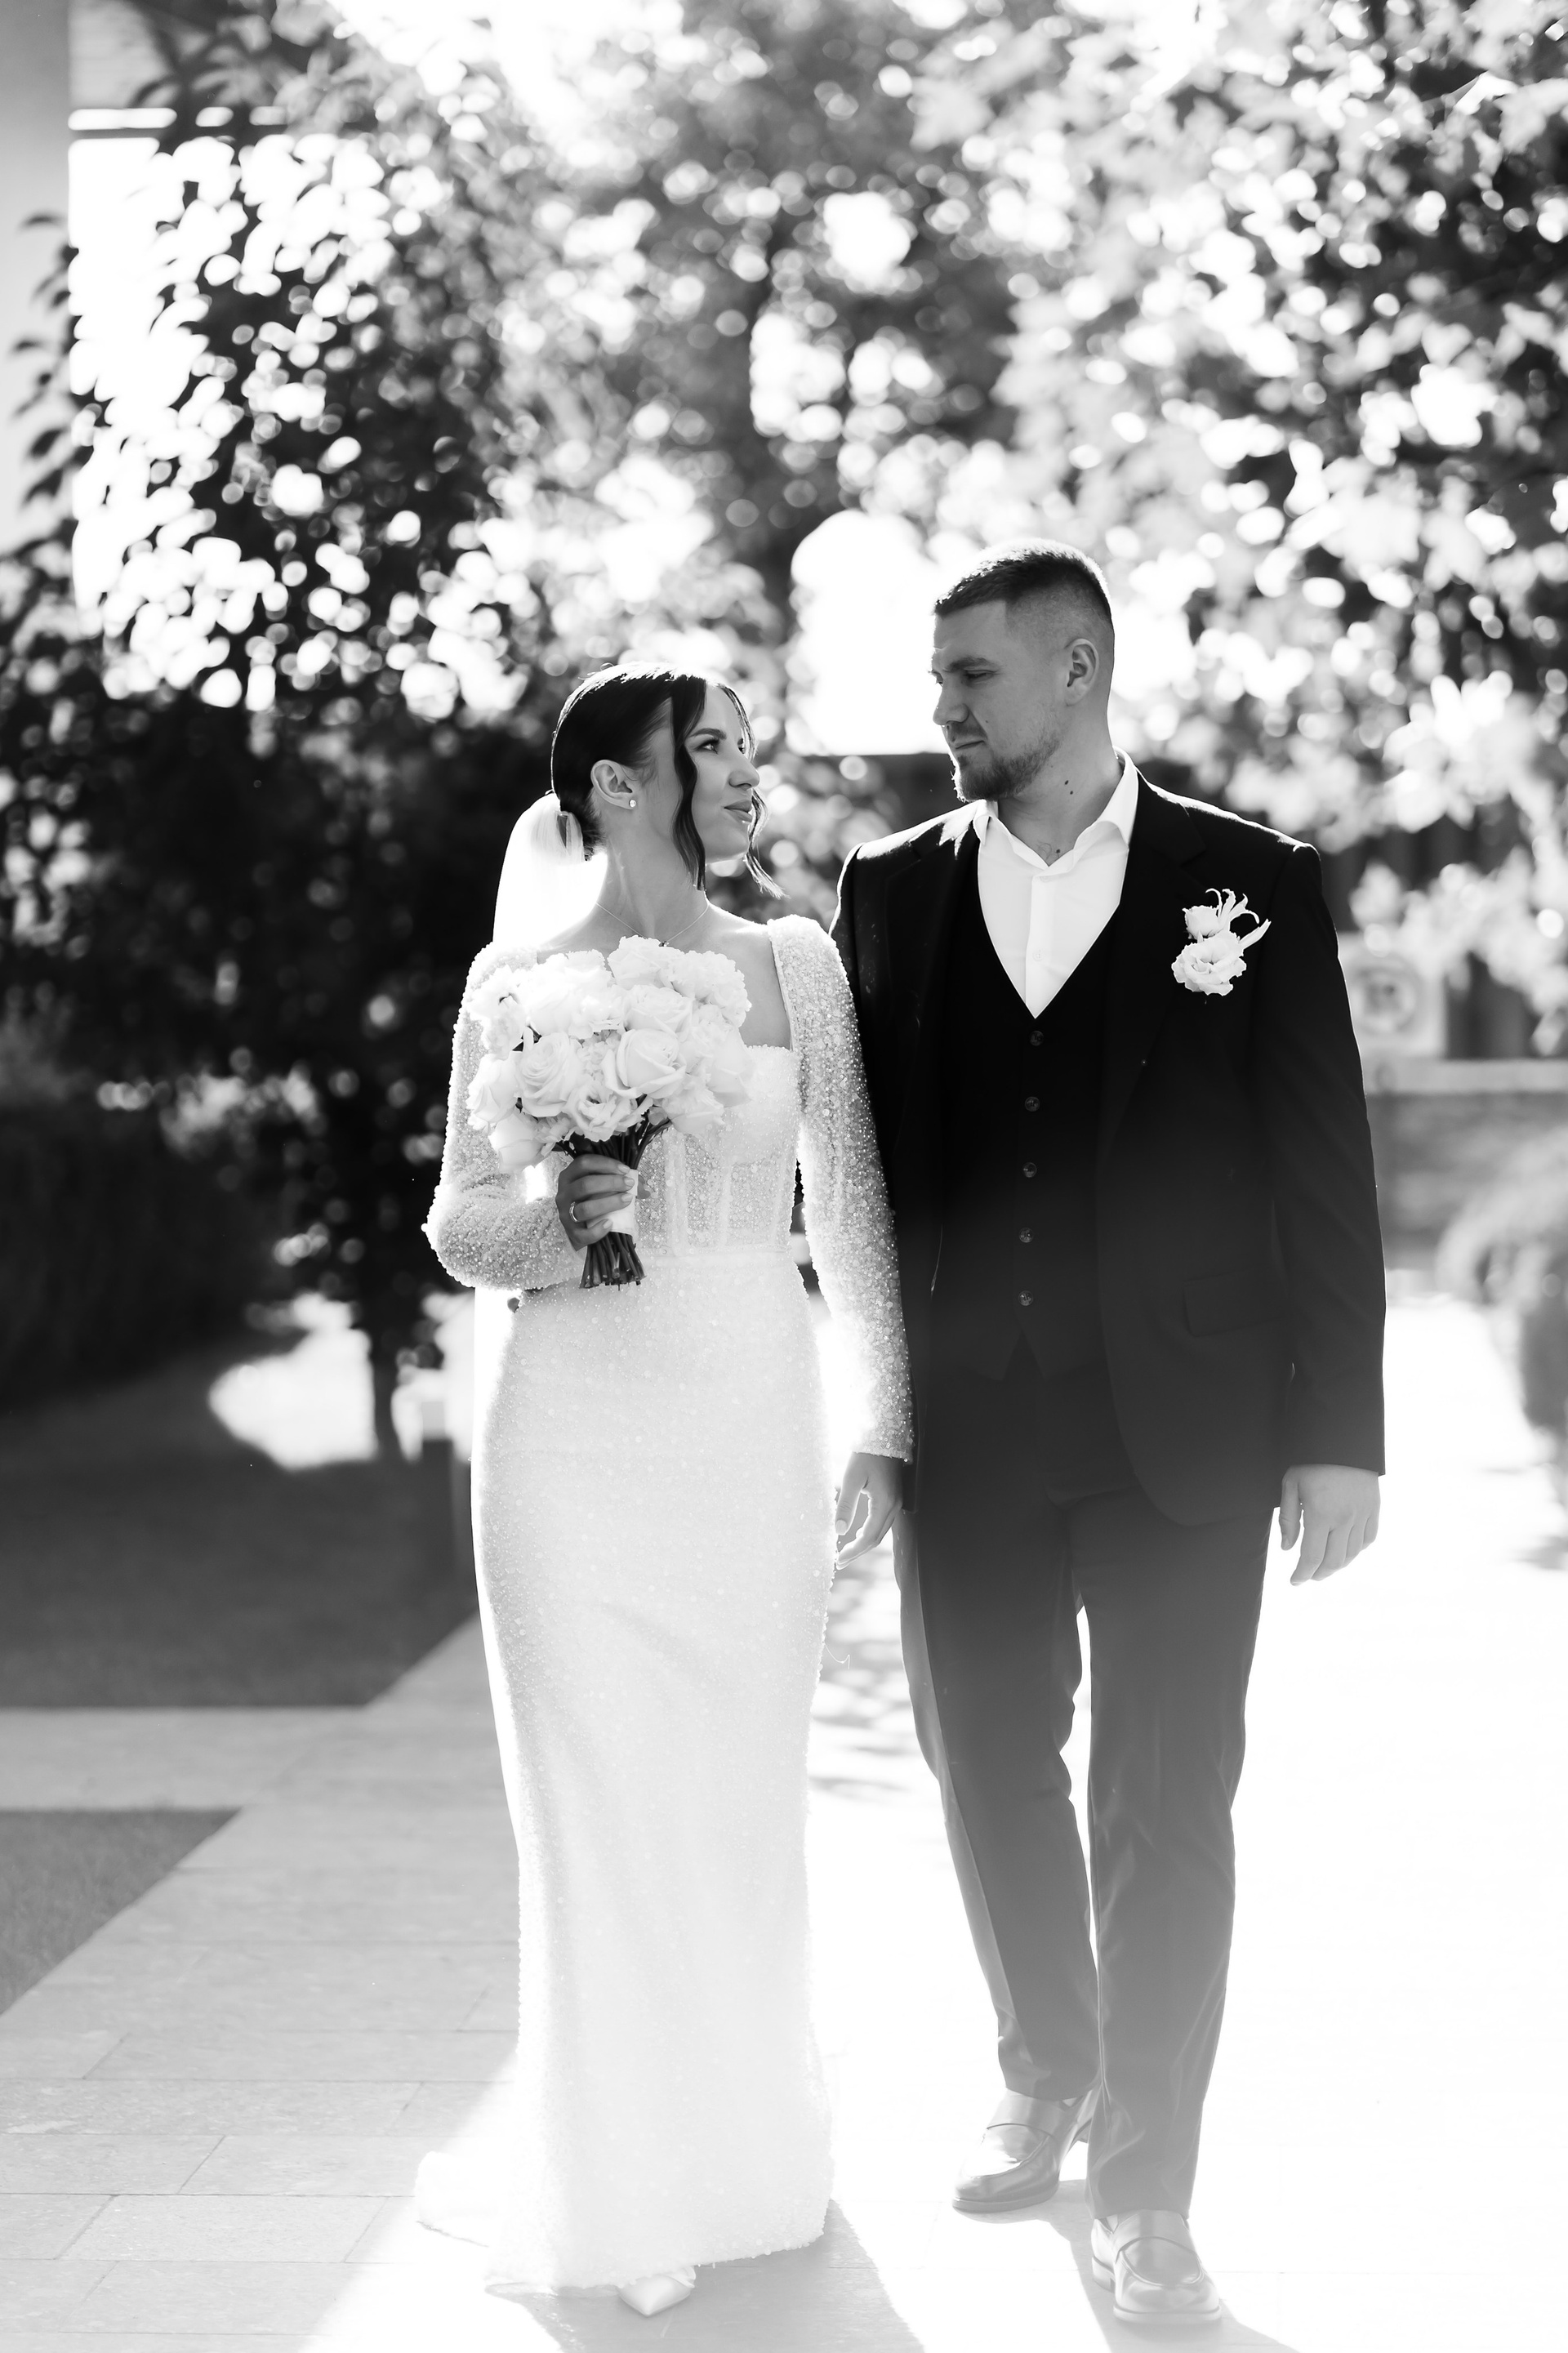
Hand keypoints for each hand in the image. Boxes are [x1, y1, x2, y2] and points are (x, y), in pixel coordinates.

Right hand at [555, 1155, 635, 1251]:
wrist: (581, 1226)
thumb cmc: (593, 1200)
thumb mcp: (604, 1186)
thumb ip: (622, 1182)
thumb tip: (644, 1188)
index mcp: (570, 1175)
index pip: (584, 1163)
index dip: (606, 1164)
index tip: (625, 1170)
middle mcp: (564, 1192)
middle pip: (585, 1184)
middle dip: (611, 1183)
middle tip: (629, 1184)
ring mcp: (565, 1212)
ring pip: (584, 1208)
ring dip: (608, 1203)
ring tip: (626, 1200)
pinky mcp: (570, 1232)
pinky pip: (582, 1233)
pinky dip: (597, 1230)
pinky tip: (609, 1224)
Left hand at [835, 1452, 901, 1560]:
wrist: (885, 1434)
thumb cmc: (866, 1454)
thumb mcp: (852, 1478)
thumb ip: (846, 1505)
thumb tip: (838, 1531)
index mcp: (885, 1503)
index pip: (869, 1537)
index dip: (854, 1551)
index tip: (838, 1560)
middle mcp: (894, 1506)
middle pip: (877, 1538)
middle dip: (858, 1551)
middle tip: (840, 1560)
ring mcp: (896, 1502)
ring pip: (881, 1531)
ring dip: (864, 1543)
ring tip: (847, 1550)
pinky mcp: (894, 1497)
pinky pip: (883, 1522)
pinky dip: (871, 1532)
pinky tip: (859, 1532)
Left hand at [1279, 1462, 1380, 1584]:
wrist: (1343, 1440)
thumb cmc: (1312, 1462)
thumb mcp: (1291, 1485)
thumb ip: (1288, 1519)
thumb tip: (1287, 1548)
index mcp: (1320, 1515)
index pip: (1312, 1557)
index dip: (1302, 1574)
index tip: (1295, 1581)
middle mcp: (1344, 1519)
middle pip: (1333, 1562)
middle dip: (1319, 1574)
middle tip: (1309, 1576)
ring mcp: (1362, 1515)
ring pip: (1352, 1554)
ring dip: (1337, 1566)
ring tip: (1325, 1567)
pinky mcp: (1374, 1509)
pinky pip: (1368, 1540)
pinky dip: (1356, 1551)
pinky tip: (1345, 1551)